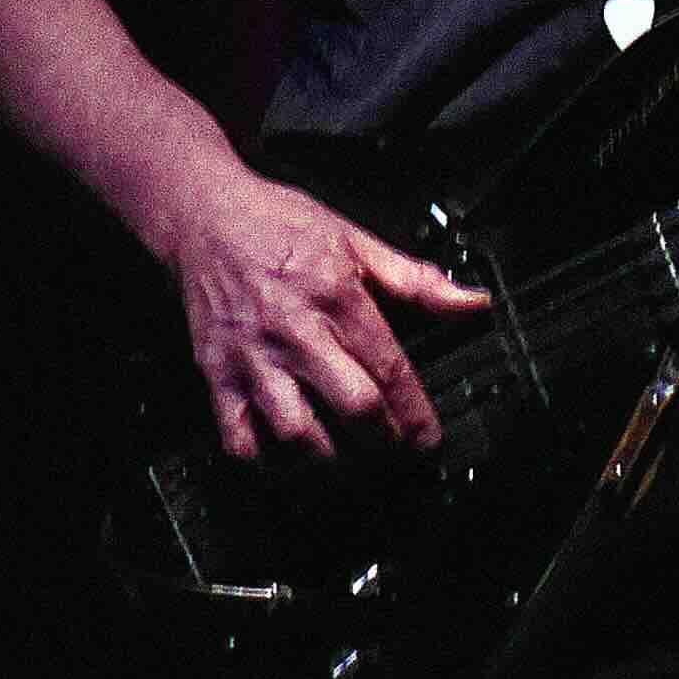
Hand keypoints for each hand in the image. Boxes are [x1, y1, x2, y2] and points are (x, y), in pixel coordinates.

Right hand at [160, 166, 488, 461]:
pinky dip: (266, 462)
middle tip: (396, 453)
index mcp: (337, 297)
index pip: (388, 369)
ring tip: (349, 462)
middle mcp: (296, 332)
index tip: (428, 439)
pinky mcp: (217, 374)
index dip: (415, 414)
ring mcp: (253, 357)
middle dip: (383, 442)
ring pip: (295, 432)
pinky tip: (290, 461)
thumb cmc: (281, 225)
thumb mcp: (357, 243)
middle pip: (351, 405)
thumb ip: (417, 282)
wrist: (205, 215)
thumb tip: (473, 302)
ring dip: (330, 461)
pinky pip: (238, 437)